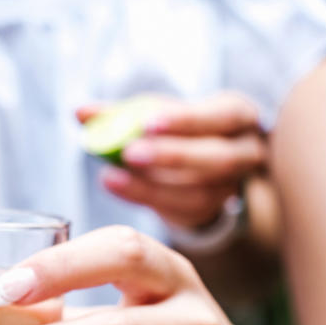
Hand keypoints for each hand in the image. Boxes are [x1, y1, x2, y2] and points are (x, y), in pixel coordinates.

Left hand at [79, 93, 264, 229]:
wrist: (203, 166)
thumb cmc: (179, 129)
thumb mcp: (158, 114)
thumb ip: (121, 112)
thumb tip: (79, 112)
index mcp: (238, 116)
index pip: (221, 116)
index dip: (186, 120)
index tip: (147, 121)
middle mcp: (246, 153)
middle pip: (217, 159)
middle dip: (172, 156)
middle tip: (129, 153)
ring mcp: (231, 188)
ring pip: (198, 193)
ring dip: (152, 186)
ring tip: (112, 176)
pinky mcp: (210, 213)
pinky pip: (181, 212)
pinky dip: (146, 199)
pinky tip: (118, 187)